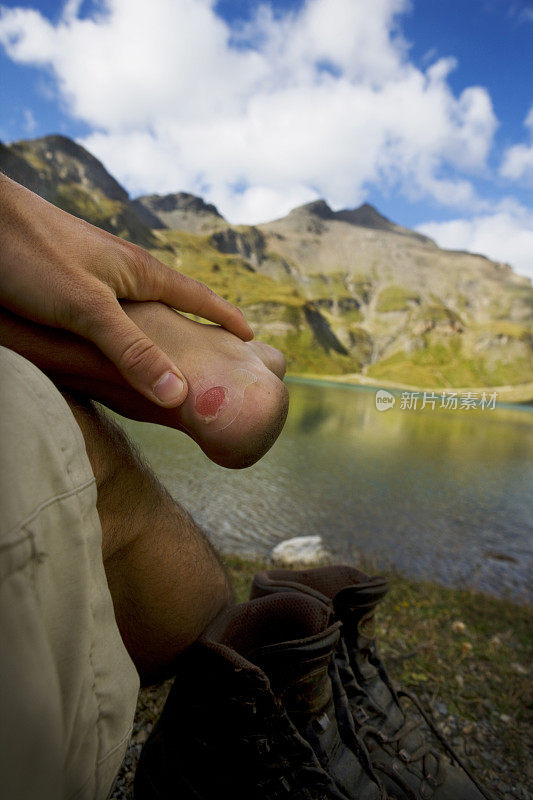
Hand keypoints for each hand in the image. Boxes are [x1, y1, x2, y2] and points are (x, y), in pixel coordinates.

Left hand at [0, 174, 252, 406]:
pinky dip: (127, 324)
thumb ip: (132, 351)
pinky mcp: (71, 273)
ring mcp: (97, 268)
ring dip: (161, 324)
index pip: (198, 297)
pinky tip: (113, 336)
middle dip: (198, 323)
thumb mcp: (86, 310)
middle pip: (174, 299)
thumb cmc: (30, 254)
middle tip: (216, 351)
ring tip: (172, 349)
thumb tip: (178, 395)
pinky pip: (113, 304)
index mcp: (140, 271)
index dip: (225, 319)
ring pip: (141, 304)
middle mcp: (124, 267)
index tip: (250, 338)